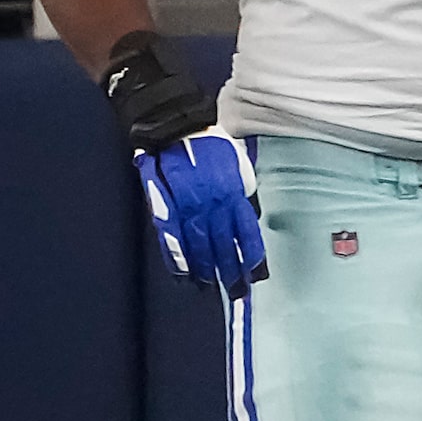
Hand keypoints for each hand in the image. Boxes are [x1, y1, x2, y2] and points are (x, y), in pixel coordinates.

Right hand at [134, 126, 266, 295]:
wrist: (175, 128)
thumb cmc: (210, 146)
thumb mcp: (237, 166)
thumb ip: (242, 193)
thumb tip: (247, 215)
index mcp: (232, 193)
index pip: (245, 233)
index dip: (250, 257)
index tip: (255, 276)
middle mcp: (211, 204)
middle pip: (223, 245)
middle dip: (230, 271)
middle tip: (235, 291)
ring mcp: (187, 207)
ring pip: (199, 246)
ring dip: (206, 269)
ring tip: (210, 286)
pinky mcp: (165, 207)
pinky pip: (173, 239)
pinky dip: (179, 258)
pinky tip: (185, 274)